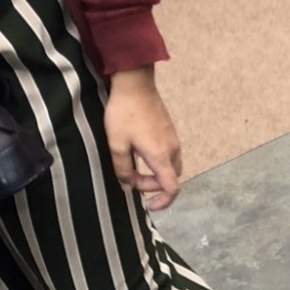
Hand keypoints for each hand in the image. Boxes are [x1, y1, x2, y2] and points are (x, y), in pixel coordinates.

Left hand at [103, 66, 182, 209]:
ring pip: (171, 166)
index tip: (150, 205)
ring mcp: (173, 139)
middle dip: (153, 185)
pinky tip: (140, 151)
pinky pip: (169, 154)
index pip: (172, 188)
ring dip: (156, 173)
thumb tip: (128, 186)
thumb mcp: (117, 144)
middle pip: (171, 178)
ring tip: (135, 167)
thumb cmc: (124, 113)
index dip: (164, 202)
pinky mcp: (170, 131)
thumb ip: (123, 169)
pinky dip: (157, 161)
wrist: (135, 84)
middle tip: (130, 179)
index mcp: (160, 156)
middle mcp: (172, 150)